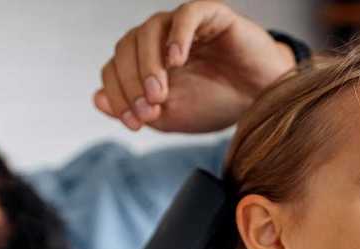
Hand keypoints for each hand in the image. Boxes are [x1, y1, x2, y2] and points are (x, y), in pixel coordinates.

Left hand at [94, 1, 296, 133]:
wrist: (262, 101)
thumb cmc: (217, 104)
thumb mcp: (171, 117)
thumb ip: (136, 108)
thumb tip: (97, 99)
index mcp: (146, 60)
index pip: (115, 67)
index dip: (118, 95)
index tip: (134, 123)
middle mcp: (160, 38)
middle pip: (126, 46)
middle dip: (131, 82)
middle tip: (149, 110)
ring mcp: (185, 25)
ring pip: (150, 29)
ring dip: (148, 63)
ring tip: (160, 92)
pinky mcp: (213, 16)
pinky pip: (188, 15)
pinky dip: (178, 35)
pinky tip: (177, 60)